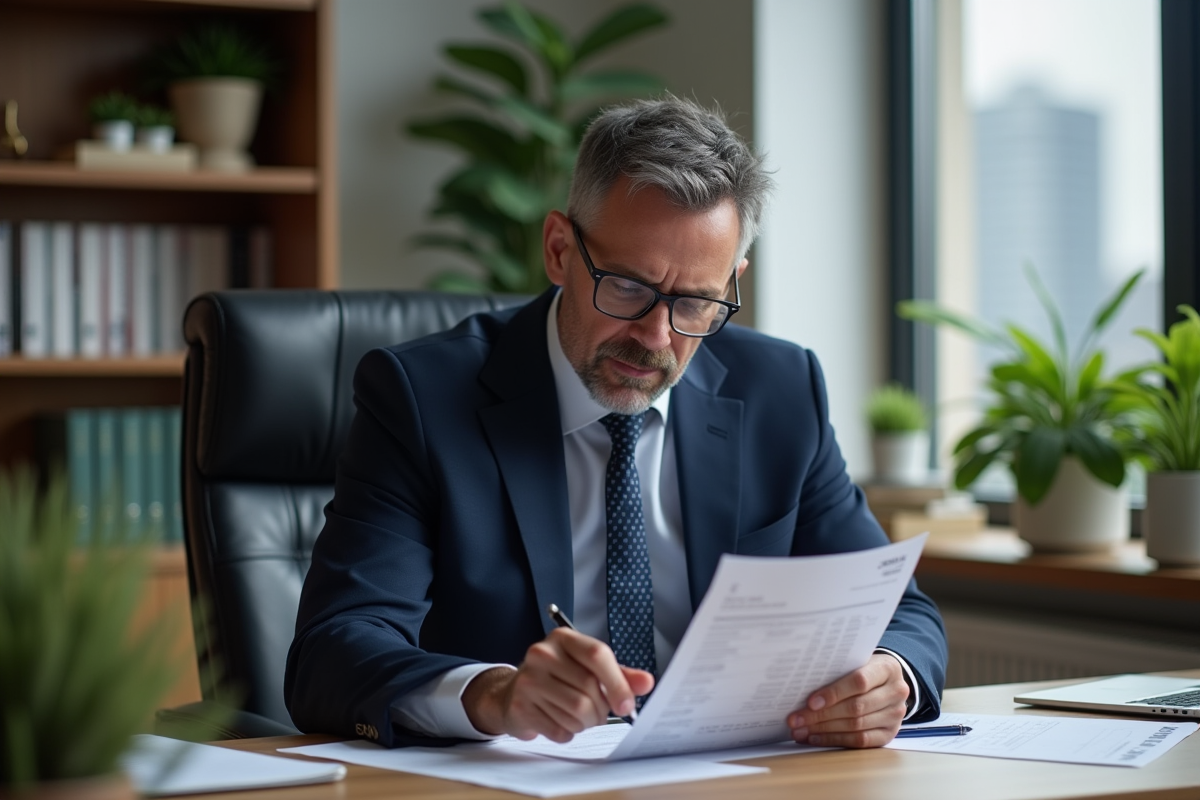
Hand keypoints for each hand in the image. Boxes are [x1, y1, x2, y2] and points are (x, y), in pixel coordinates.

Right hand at [461, 628, 654, 742]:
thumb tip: (646, 683)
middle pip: (589, 688)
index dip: (617, 682)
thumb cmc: (557, 678)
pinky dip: (568, 732)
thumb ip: (618, 675)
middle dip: (601, 709)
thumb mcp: (587, 668)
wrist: (513, 693)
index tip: (626, 705)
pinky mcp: (520, 706)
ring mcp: (528, 679)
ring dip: (586, 723)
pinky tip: (559, 721)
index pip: (597, 654)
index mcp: (563, 639)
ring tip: (579, 717)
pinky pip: (560, 729)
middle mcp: (542, 653)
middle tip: (599, 713)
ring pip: (577, 711)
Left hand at [787, 653, 908, 747]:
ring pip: (856, 726)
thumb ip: (836, 670)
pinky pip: (860, 741)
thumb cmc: (864, 668)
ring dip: (823, 730)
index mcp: (887, 668)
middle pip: (856, 707)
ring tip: (800, 730)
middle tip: (796, 720)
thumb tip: (801, 686)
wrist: (888, 682)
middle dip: (821, 715)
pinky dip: (834, 740)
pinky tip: (815, 738)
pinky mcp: (889, 734)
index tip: (810, 702)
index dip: (834, 693)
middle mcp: (896, 692)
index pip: (859, 681)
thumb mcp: (855, 661)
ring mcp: (895, 715)